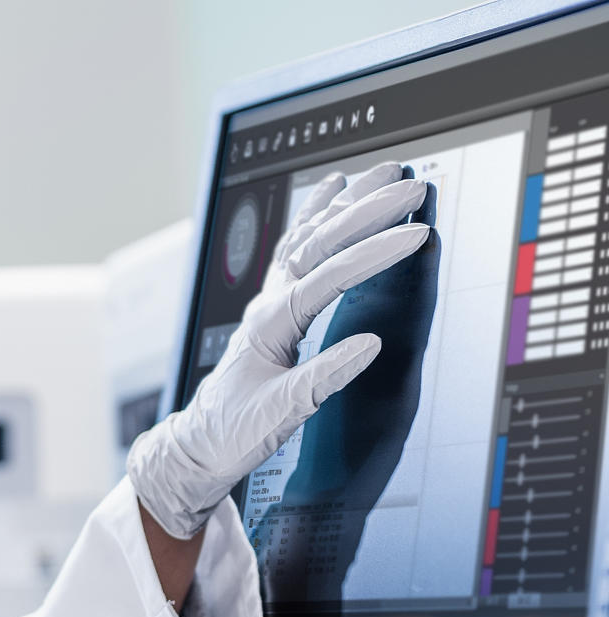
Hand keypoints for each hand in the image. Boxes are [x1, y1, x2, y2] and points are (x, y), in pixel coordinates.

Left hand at [128, 162, 429, 539]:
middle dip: (367, 211)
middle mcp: (267, 302)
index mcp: (271, 323)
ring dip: (345, 203)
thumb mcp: (282, 414)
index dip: (373, 253)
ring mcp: (268, 299)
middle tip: (412, 187)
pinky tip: (331, 191)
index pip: (328, 276)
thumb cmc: (235, 431)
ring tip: (382, 172)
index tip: (416, 234)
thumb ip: (324, 378)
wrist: (199, 443)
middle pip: (318, 243)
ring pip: (308, 237)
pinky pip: (297, 247)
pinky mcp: (273, 305)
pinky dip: (316, 215)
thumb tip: (370, 345)